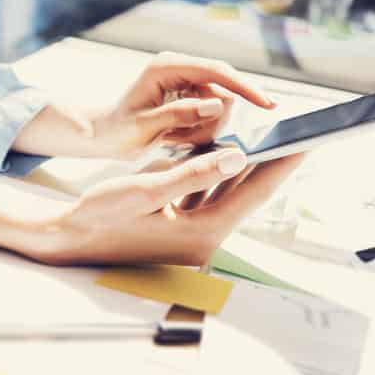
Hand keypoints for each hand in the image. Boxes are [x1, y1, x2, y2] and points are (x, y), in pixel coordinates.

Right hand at [37, 150, 303, 265]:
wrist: (68, 239)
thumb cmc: (100, 215)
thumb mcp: (145, 190)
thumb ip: (192, 174)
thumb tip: (237, 156)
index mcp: (201, 233)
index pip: (253, 193)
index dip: (281, 165)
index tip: (307, 142)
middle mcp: (203, 239)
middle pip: (246, 194)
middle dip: (269, 163)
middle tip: (295, 135)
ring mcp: (191, 237)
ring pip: (228, 194)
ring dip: (244, 168)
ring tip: (267, 140)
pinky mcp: (179, 229)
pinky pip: (208, 198)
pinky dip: (217, 176)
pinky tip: (224, 155)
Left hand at [88, 53, 275, 158]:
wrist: (104, 136)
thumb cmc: (118, 130)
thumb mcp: (145, 126)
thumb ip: (181, 114)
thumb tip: (218, 105)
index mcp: (167, 66)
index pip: (217, 71)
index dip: (244, 87)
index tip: (268, 105)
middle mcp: (180, 68)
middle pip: (223, 91)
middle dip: (212, 122)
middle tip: (180, 141)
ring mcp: (186, 81)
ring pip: (220, 107)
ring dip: (203, 131)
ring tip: (172, 140)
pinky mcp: (189, 96)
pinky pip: (212, 116)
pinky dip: (199, 133)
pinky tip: (175, 139)